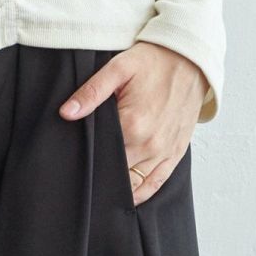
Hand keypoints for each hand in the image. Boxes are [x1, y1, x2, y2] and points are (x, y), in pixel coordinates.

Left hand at [58, 41, 206, 204]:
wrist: (190, 60)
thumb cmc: (153, 62)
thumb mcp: (118, 69)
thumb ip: (91, 92)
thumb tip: (66, 113)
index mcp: (132, 125)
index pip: (100, 156)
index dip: (85, 159)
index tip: (72, 161)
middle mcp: (150, 145)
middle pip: (115, 173)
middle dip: (99, 172)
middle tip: (82, 173)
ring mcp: (165, 152)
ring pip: (135, 184)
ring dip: (118, 187)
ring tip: (99, 187)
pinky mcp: (176, 152)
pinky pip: (157, 183)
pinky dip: (141, 192)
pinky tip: (126, 195)